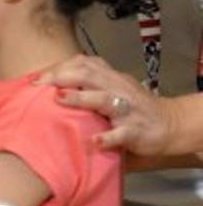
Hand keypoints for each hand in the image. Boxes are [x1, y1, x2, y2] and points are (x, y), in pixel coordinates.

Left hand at [35, 55, 181, 154]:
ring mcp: (128, 109)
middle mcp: (118, 88)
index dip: (59, 67)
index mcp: (110, 77)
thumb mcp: (110, 89)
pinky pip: (122, 133)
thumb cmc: (130, 107)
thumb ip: (86, 84)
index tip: (36, 77)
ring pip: (104, 99)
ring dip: (81, 98)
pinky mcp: (137, 131)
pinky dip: (109, 137)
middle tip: (39, 85)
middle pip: (89, 75)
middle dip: (63, 77)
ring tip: (60, 99)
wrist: (169, 124)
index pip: (83, 64)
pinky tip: (95, 141)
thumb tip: (46, 85)